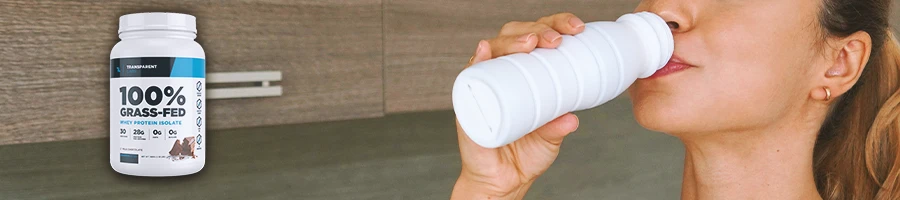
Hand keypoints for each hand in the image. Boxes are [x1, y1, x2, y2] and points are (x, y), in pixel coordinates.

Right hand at [451, 13, 584, 199]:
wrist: (502, 182)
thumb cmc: (524, 154)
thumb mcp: (550, 138)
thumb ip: (558, 127)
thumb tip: (571, 118)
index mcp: (525, 74)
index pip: (537, 37)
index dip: (554, 25)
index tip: (576, 29)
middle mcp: (503, 73)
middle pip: (515, 35)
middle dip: (536, 28)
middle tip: (554, 40)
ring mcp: (484, 84)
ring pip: (494, 48)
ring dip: (511, 40)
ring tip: (530, 42)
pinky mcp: (469, 101)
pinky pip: (470, 75)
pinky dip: (477, 60)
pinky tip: (485, 51)